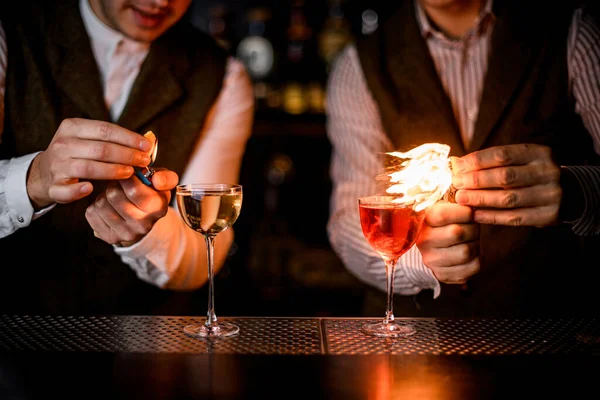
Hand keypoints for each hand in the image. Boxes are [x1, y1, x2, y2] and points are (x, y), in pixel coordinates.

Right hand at [27, 118, 153, 208]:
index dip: (128, 138)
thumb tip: (148, 140)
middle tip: (144, 161)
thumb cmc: (78, 153)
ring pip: (88, 167)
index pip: (105, 129)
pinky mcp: (54, 186)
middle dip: (126, 155)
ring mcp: (57, 165)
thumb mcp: (91, 140)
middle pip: (100, 149)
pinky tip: (91, 189)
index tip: (147, 146)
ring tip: (130, 173)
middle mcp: (62, 144)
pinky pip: (67, 190)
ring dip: (112, 171)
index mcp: (72, 127)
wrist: (45, 172)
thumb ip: (116, 139)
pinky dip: (79, 190)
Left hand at [85, 168, 178, 245]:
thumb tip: (156, 180)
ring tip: (113, 197)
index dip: (126, 176)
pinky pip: (91, 214)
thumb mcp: (163, 183)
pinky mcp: (110, 238)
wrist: (144, 221)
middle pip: (113, 195)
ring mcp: (126, 234)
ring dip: (103, 195)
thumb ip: (165, 177)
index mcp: (158, 209)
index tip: (127, 174)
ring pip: (100, 204)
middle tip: (119, 186)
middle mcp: (143, 225)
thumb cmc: (152, 195)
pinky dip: (95, 206)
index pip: (133, 189)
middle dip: (114, 185)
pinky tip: (107, 207)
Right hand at [416, 201, 479, 284]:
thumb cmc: (446, 222)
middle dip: (472, 228)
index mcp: (422, 221)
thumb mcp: (444, 206)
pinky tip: (469, 253)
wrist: (435, 248)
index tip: (469, 212)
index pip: (443, 214)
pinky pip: (472, 267)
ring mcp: (431, 260)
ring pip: (467, 251)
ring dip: (475, 244)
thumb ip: (454, 199)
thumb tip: (469, 188)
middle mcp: (423, 241)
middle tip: (471, 227)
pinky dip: (477, 259)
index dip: (463, 212)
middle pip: (458, 233)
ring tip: (470, 240)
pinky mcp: (444, 275)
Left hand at [450, 144, 561, 226]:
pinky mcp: (548, 215)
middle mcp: (547, 172)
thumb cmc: (531, 174)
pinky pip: (514, 217)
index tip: (457, 167)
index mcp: (538, 153)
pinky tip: (475, 214)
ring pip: (508, 199)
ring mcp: (550, 194)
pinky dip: (492, 216)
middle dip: (476, 180)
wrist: (570, 193)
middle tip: (456, 184)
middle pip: (504, 177)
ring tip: (461, 199)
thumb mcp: (519, 161)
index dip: (477, 161)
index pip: (502, 155)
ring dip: (481, 199)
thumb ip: (491, 162)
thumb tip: (455, 163)